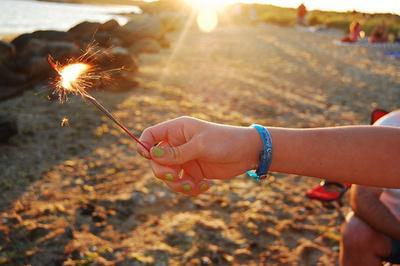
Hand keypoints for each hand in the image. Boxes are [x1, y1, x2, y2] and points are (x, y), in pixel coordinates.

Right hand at [137, 116, 262, 195]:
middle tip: (176, 175)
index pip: (150, 135)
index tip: (148, 157)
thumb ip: (176, 152)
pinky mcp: (193, 172)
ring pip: (168, 176)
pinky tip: (205, 186)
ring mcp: (185, 159)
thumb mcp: (200, 145)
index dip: (144, 146)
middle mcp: (178, 144)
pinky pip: (182, 185)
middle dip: (163, 171)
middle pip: (155, 160)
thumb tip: (152, 154)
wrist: (248, 153)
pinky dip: (190, 189)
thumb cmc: (225, 141)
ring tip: (193, 185)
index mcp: (176, 130)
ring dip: (177, 184)